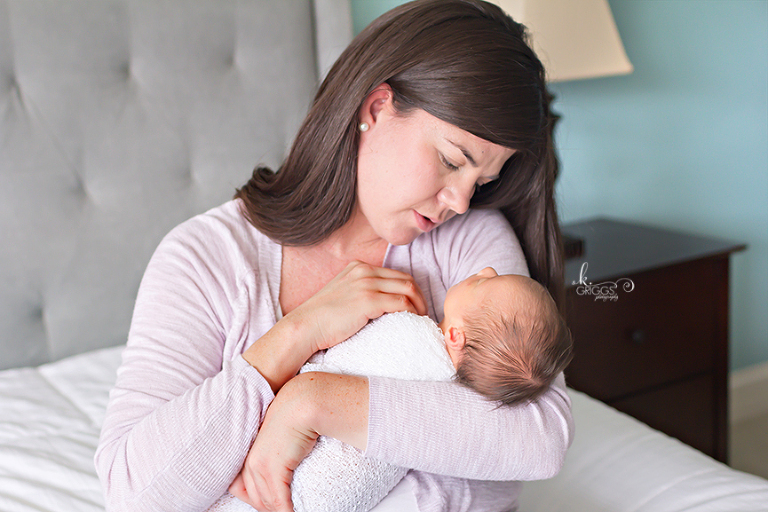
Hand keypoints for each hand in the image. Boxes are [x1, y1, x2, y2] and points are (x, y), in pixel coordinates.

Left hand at [229, 379, 317, 511]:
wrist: (300, 403)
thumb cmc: (293, 416)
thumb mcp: (276, 434)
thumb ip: (272, 449)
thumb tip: (283, 460)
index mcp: (247, 453)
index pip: (241, 488)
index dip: (257, 500)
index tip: (271, 504)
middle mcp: (249, 462)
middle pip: (255, 499)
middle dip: (269, 509)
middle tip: (284, 510)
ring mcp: (259, 466)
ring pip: (267, 503)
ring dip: (279, 511)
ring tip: (292, 511)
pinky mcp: (274, 470)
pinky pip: (279, 501)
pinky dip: (287, 510)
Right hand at [288, 261, 427, 351]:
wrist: (304, 327)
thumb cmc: (321, 319)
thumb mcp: (342, 294)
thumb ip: (360, 291)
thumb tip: (381, 304)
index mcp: (358, 267)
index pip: (396, 274)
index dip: (411, 290)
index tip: (416, 306)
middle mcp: (364, 271)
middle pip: (406, 279)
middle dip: (420, 297)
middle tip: (424, 314)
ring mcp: (366, 284)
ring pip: (408, 290)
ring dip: (420, 306)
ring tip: (421, 321)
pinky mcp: (368, 300)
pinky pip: (401, 303)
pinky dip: (412, 313)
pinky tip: (413, 323)